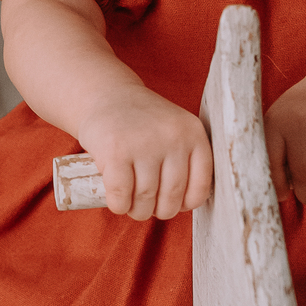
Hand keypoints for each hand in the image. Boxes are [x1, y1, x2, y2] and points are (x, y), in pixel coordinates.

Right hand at [76, 88, 212, 220]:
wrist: (106, 95)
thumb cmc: (142, 122)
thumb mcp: (174, 130)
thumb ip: (186, 159)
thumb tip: (184, 205)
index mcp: (193, 133)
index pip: (200, 187)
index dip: (185, 204)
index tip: (173, 203)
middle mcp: (173, 137)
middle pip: (171, 197)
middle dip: (158, 211)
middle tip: (147, 206)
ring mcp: (144, 144)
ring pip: (146, 200)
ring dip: (137, 211)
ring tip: (132, 204)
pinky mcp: (116, 152)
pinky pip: (121, 196)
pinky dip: (119, 206)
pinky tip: (117, 201)